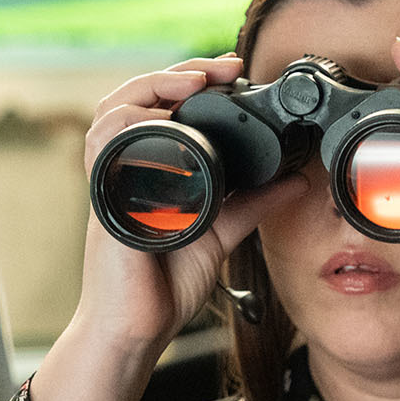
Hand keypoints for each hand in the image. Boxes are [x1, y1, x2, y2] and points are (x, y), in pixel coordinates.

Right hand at [70, 54, 307, 356]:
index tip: (234, 73)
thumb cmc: (163, 287)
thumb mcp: (220, 234)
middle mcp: (124, 170)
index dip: (190, 81)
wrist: (136, 330)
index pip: (159, 108)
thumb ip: (253, 204)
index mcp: (149, 171)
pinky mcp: (104, 202)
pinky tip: (160, 118)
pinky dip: (127, 125)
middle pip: (133, 98)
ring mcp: (111, 184)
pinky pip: (103, 150)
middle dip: (178, 73)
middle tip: (222, 69)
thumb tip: (296, 179)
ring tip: (194, 82)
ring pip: (111, 112)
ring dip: (151, 87)